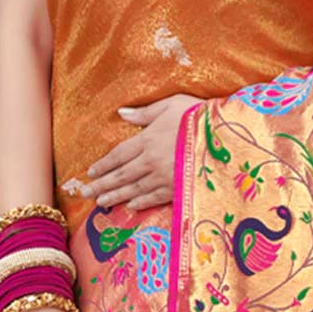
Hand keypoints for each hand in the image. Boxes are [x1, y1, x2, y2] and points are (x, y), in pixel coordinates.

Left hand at [84, 94, 205, 210]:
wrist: (227, 137)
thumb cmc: (200, 116)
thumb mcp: (172, 104)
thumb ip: (146, 112)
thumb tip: (122, 113)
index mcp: (148, 139)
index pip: (118, 155)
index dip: (103, 165)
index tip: (90, 173)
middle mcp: (151, 160)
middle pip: (121, 175)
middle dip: (101, 185)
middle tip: (85, 194)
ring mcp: (164, 177)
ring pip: (133, 189)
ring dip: (115, 196)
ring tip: (100, 202)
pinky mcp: (178, 187)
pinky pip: (154, 198)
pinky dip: (140, 202)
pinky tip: (130, 206)